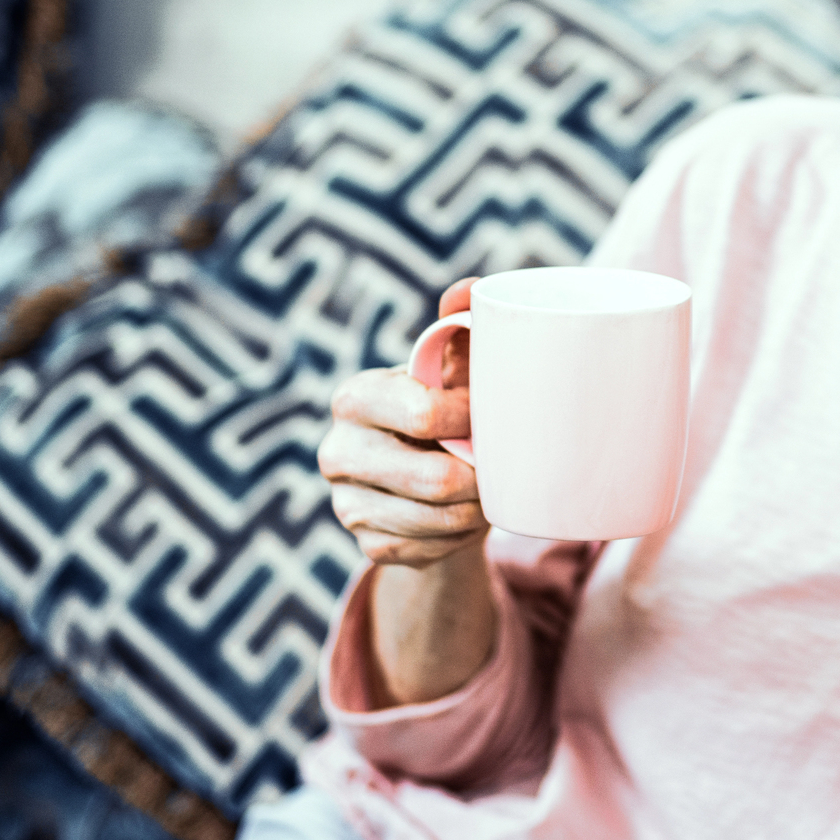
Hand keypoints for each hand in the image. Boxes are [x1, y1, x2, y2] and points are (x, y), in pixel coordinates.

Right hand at [319, 278, 488, 567]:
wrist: (429, 470)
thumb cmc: (447, 402)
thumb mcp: (453, 363)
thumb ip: (461, 322)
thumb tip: (469, 289)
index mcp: (355, 396)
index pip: (424, 413)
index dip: (472, 418)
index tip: (491, 415)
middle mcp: (337, 452)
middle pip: (432, 480)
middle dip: (481, 475)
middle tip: (503, 462)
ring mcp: (346, 505)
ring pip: (439, 520)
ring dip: (477, 507)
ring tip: (491, 486)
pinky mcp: (368, 545)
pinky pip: (433, 550)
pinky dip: (462, 535)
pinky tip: (466, 513)